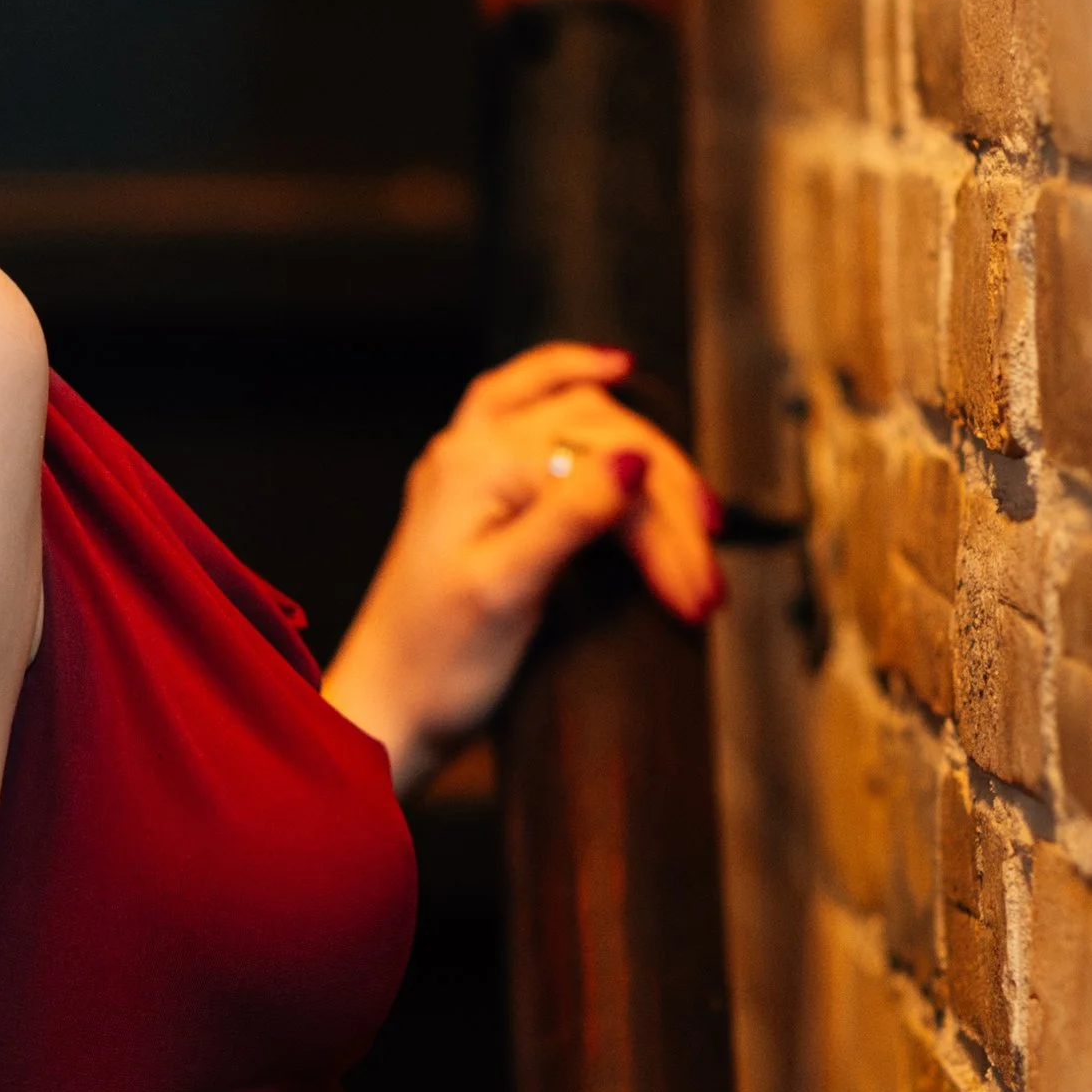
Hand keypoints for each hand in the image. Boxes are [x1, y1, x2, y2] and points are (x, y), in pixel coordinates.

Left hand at [322, 345, 725, 789]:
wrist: (383, 711)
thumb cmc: (433, 664)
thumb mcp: (508, 590)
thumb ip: (569, 515)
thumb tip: (635, 457)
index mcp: (477, 463)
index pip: (603, 457)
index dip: (664, 515)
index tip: (701, 579)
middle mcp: (469, 448)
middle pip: (598, 430)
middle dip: (666, 493)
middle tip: (708, 563)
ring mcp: (469, 464)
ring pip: (576, 418)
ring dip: (645, 459)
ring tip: (700, 520)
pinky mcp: (474, 490)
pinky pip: (535, 413)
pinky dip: (582, 399)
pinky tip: (611, 380)